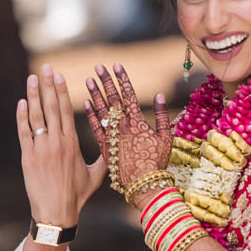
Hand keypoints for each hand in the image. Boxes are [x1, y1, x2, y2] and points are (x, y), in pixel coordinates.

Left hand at [17, 64, 106, 226]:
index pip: (65, 111)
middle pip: (51, 108)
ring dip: (33, 95)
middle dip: (48, 86)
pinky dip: (21, 117)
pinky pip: (24, 133)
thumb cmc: (77, 196)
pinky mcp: (28, 158)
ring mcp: (41, 149)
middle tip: (46, 68)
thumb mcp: (95, 176)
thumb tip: (115, 147)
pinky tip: (21, 102)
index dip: (61, 91)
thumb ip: (104, 158)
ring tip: (32, 78)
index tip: (59, 76)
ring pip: (36, 116)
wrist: (56, 214)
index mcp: (72, 143)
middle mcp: (57, 142)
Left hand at [83, 63, 171, 191]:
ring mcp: (111, 136)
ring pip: (101, 111)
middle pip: (112, 99)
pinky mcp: (103, 147)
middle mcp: (123, 127)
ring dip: (95, 93)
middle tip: (98, 66)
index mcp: (138, 123)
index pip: (128, 95)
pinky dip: (90, 114)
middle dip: (106, 81)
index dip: (122, 79)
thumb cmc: (157, 163)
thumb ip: (162, 116)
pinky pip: (95, 128)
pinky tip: (85, 102)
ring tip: (89, 79)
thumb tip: (160, 95)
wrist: (143, 185)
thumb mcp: (166, 139)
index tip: (116, 65)